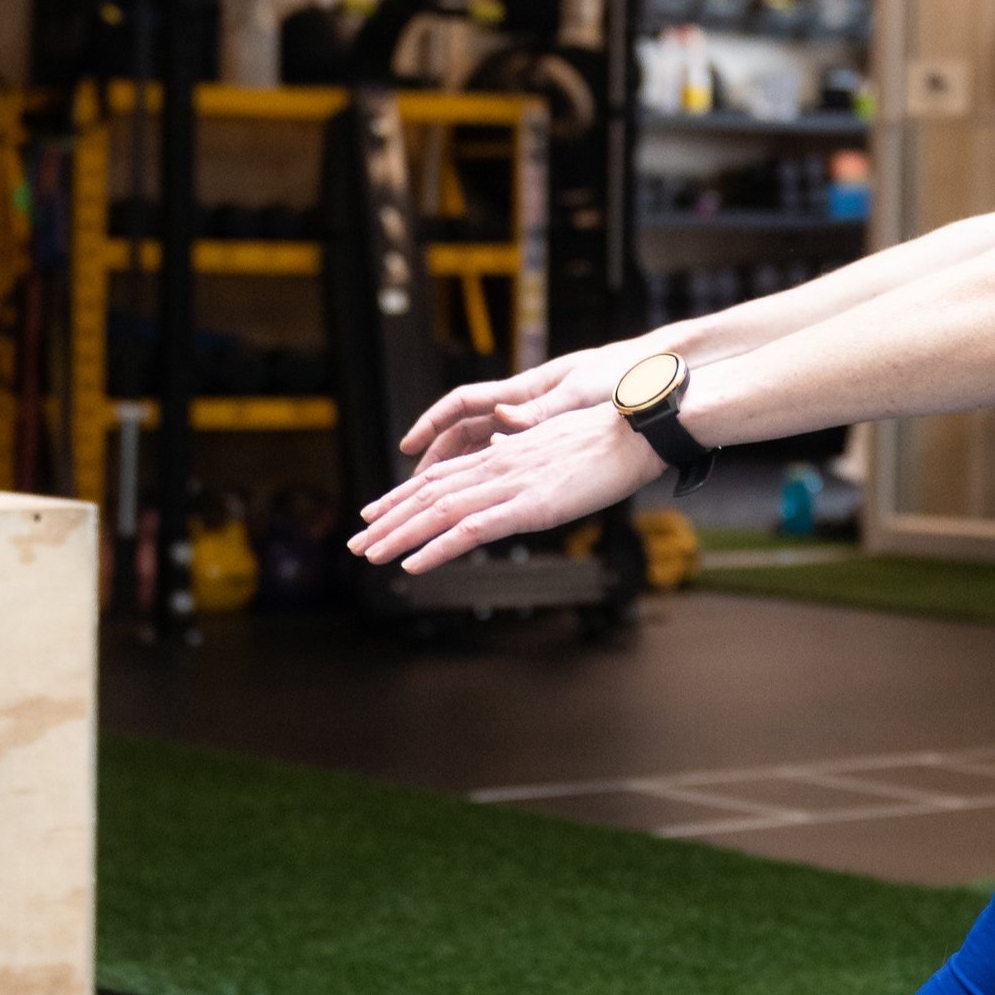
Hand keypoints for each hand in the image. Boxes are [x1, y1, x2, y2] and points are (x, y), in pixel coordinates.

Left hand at [351, 403, 649, 574]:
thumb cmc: (608, 441)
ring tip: (369, 554)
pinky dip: (436, 548)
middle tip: (357, 540)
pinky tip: (413, 563)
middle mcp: (497, 467)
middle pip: (428, 494)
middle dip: (388, 519)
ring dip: (398, 535)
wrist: (637, 431)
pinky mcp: (529, 505)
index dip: (403, 496)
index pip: (441, 476)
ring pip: (438, 512)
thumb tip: (514, 467)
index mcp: (504, 454)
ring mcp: (510, 485)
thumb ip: (529, 461)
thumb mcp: (559, 449)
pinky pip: (471, 530)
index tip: (377, 512)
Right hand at [391, 342, 630, 475]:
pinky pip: (509, 456)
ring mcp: (536, 422)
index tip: (408, 445)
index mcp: (525, 393)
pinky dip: (491, 473)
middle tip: (413, 489)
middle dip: (435, 458)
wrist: (652, 377)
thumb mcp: (580, 393)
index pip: (463, 405)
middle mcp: (523, 407)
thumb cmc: (620, 377)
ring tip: (435, 502)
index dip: (431, 423)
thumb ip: (541, 410)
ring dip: (458, 471)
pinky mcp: (553, 437)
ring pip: (483, 448)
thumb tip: (500, 419)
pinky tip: (483, 496)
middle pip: (464, 433)